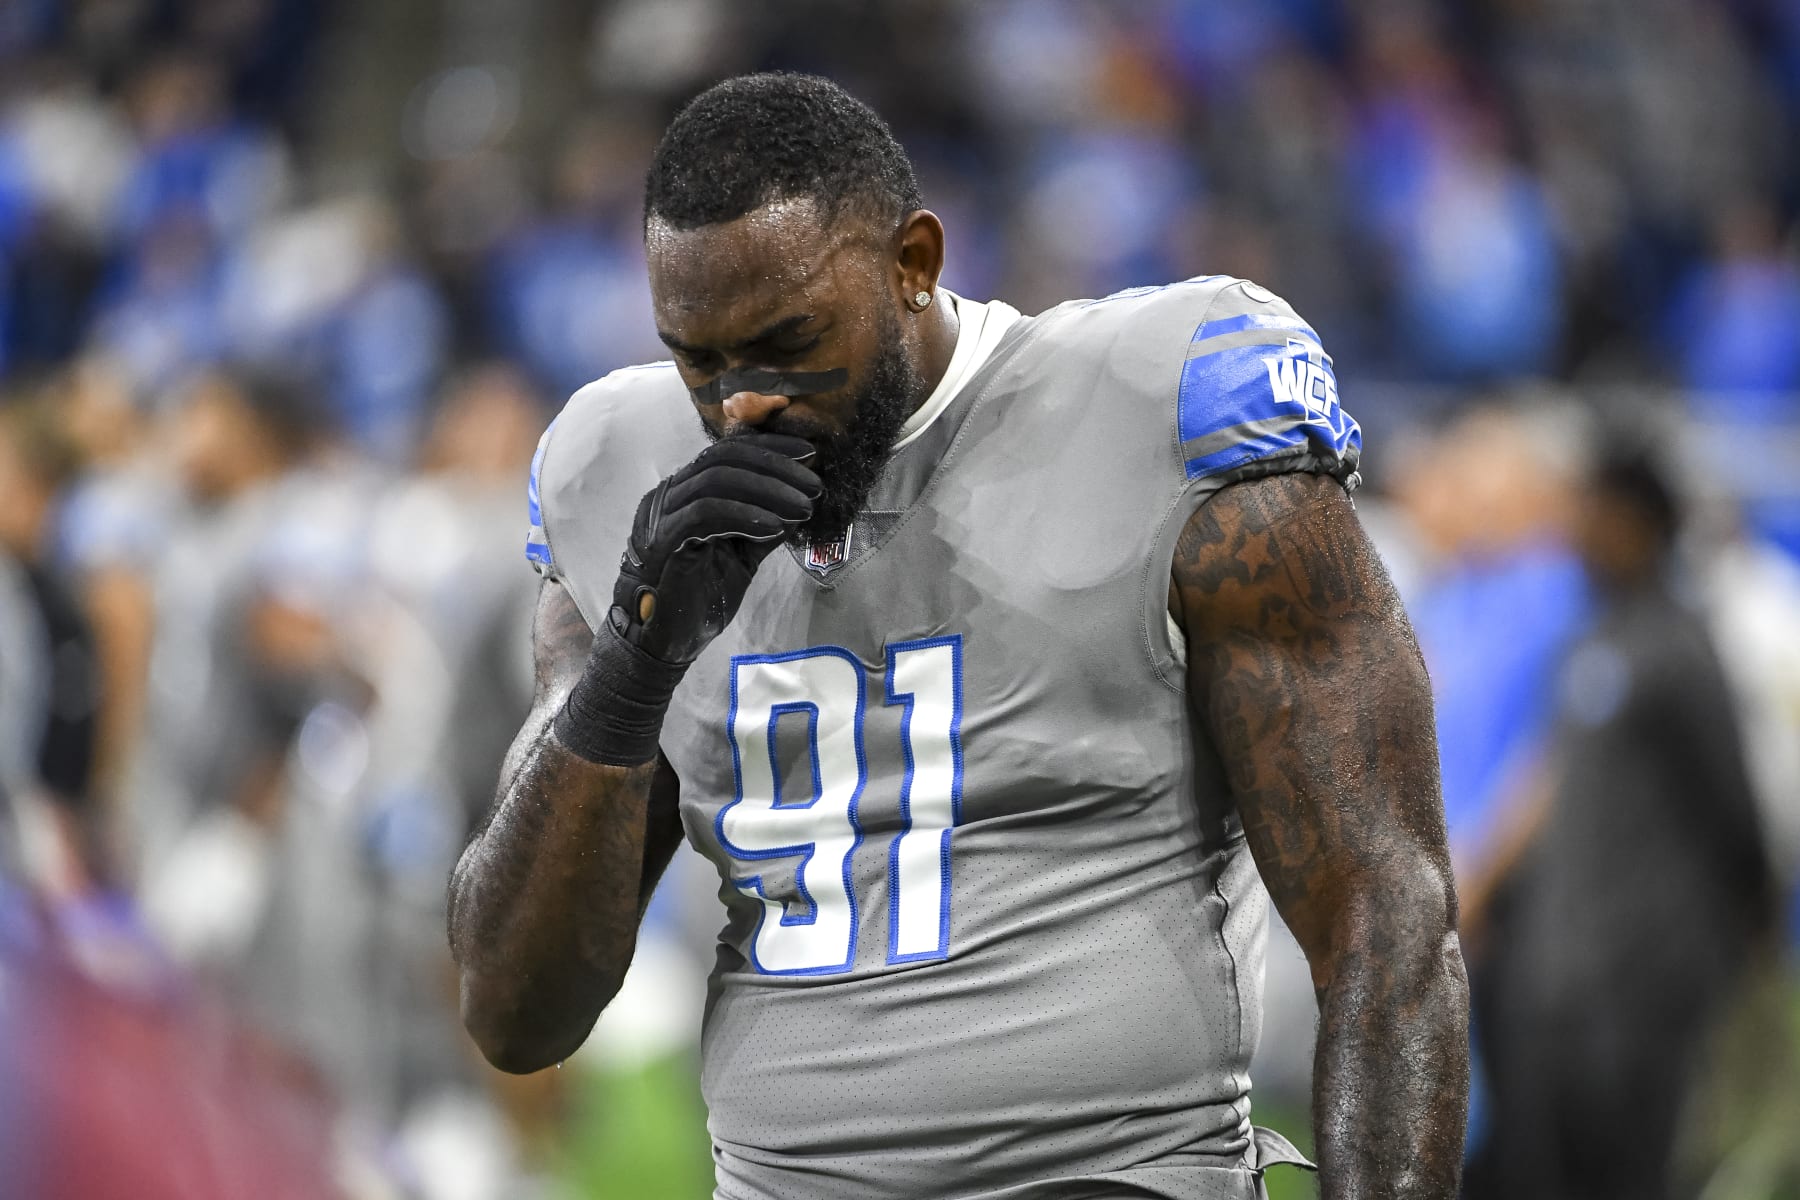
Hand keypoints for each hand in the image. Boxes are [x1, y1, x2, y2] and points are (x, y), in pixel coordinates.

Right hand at [611, 433, 818, 663]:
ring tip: (803, 508)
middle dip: (777, 468)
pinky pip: (705, 513)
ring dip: (768, 491)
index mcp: (686, 491)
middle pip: (724, 458)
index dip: (771, 448)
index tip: (811, 455)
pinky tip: (775, 527)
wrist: (666, 643)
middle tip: (815, 486)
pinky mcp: (661, 539)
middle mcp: (669, 494)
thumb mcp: (743, 555)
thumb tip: (802, 500)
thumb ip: (765, 525)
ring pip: (716, 480)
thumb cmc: (700, 598)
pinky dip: (745, 516)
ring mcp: (661, 514)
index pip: (728, 452)